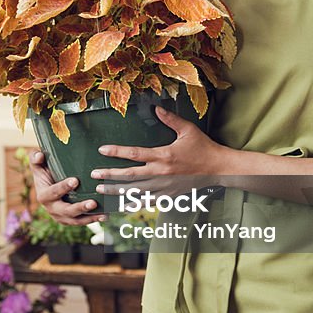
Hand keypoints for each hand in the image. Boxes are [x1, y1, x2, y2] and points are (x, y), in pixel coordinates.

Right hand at [29, 151, 105, 225]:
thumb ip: (35, 158)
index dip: (63, 187)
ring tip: (102, 213)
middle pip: (66, 210)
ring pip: (75, 220)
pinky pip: (82, 222)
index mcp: (43, 195)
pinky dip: (93, 220)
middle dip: (79, 207)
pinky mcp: (70, 220)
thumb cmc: (45, 172)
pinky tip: (105, 215)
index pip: (53, 192)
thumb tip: (39, 155)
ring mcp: (61, 216)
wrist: (48, 186)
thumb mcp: (39, 165)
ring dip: (89, 217)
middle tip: (92, 203)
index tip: (75, 180)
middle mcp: (52, 208)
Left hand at [90, 106, 225, 196]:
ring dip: (116, 190)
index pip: (135, 154)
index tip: (102, 150)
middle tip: (94, 174)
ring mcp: (164, 187)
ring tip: (101, 190)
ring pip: (135, 191)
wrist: (218, 169)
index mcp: (164, 156)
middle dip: (109, 175)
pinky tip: (121, 204)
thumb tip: (155, 108)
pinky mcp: (169, 195)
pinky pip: (147, 201)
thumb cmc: (203, 148)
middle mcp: (161, 173)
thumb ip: (171, 119)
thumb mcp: (188, 130)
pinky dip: (133, 203)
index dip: (117, 152)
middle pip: (129, 176)